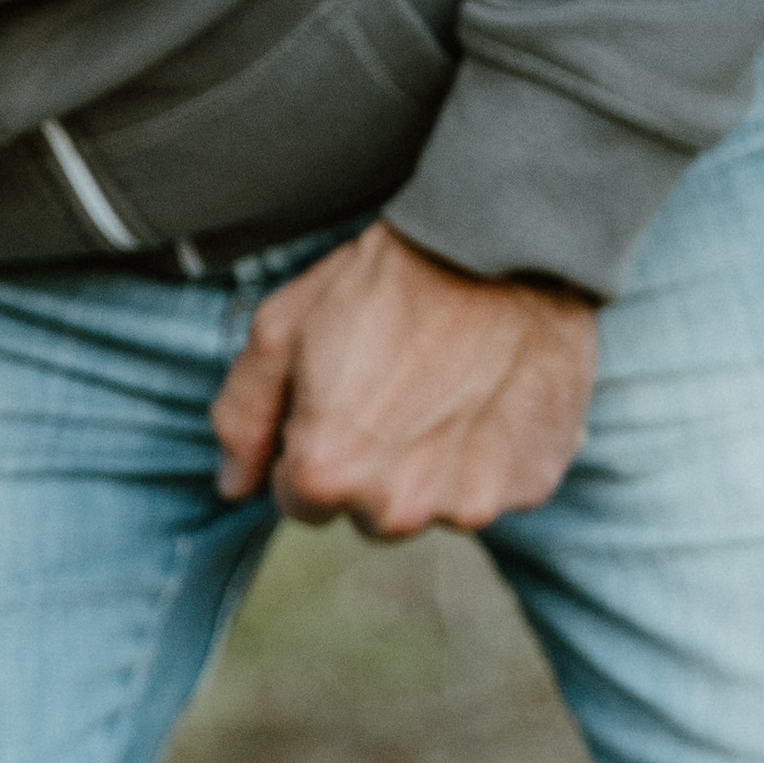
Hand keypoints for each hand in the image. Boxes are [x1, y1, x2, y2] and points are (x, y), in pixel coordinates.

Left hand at [210, 220, 597, 534]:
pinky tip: (489, 395)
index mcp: (327, 474)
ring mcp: (470, 503)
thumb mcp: (282, 329)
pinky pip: (495, 487)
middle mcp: (397, 507)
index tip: (339, 399)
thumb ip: (243, 417)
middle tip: (393, 390)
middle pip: (367, 513)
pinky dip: (490, 454)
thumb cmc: (386, 282)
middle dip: (369, 467)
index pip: (298, 501)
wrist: (500, 249)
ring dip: (431, 466)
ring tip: (446, 389)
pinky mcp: (530, 485)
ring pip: (432, 505)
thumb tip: (233, 484)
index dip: (311, 447)